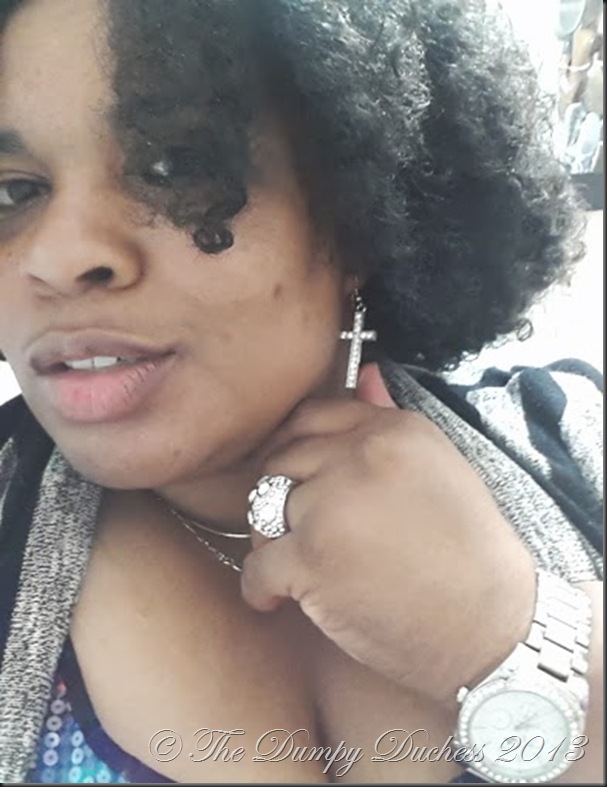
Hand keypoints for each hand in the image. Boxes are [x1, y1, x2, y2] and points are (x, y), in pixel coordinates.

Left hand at [240, 363, 536, 705]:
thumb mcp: (442, 469)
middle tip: (294, 534)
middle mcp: (361, 456)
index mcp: (395, 431)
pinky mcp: (313, 559)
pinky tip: (276, 601)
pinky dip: (260, 589)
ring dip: (271, 542)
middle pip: (280, 463)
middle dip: (280, 499)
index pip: (313, 418)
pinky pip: (257, 566)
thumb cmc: (470, 555)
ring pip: (263, 510)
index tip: (290, 480)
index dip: (291, 450)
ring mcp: (333, 505)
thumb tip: (368, 373)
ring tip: (293, 569)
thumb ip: (392, 420)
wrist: (493, 627)